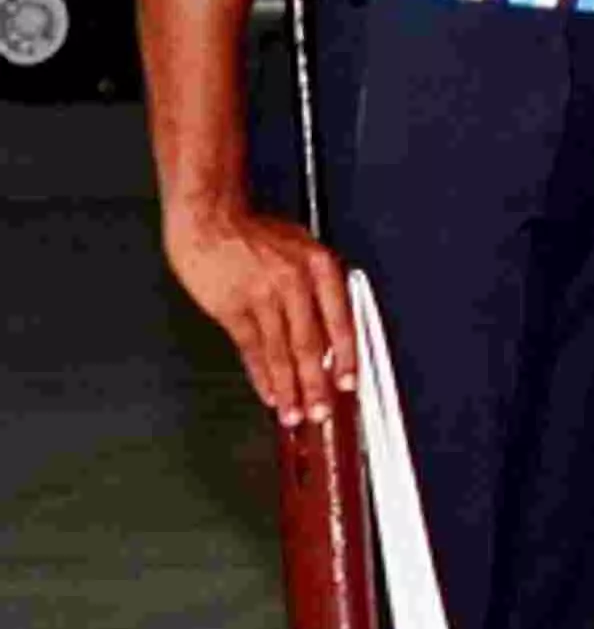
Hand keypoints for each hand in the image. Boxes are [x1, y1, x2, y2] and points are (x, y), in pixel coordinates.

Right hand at [169, 195, 355, 427]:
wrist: (209, 215)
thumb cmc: (255, 231)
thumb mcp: (303, 247)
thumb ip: (319, 286)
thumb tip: (332, 332)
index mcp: (320, 266)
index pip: (340, 321)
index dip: (345, 357)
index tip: (348, 383)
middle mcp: (294, 282)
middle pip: (309, 343)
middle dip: (315, 383)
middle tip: (321, 411)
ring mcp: (261, 296)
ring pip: (279, 352)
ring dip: (288, 388)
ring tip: (293, 413)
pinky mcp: (230, 307)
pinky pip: (250, 348)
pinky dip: (260, 374)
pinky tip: (268, 392)